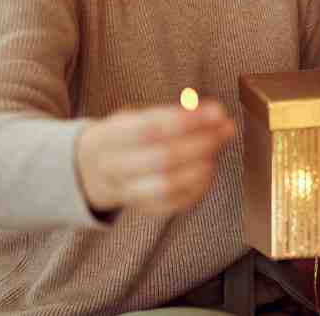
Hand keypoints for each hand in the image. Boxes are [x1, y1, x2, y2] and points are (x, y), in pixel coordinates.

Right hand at [75, 102, 235, 215]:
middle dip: (201, 142)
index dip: (187, 121)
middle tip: (226, 128)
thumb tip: (214, 113)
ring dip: (202, 164)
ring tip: (220, 145)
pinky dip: (198, 185)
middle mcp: (115, 168)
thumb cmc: (126, 135)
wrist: (92, 169)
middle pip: (162, 158)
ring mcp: (128, 192)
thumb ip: (173, 113)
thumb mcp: (137, 115)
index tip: (218, 110)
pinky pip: (175, 203)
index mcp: (110, 137)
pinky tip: (210, 166)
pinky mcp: (145, 209)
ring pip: (168, 185)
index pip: (150, 129)